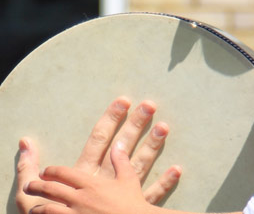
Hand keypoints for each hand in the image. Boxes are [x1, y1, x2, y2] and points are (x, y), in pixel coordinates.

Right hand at [16, 97, 181, 212]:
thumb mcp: (30, 194)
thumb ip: (29, 169)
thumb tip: (26, 141)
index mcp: (83, 173)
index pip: (99, 138)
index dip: (111, 118)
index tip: (124, 100)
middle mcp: (104, 180)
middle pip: (123, 147)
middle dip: (136, 125)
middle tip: (150, 105)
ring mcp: (118, 195)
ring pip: (139, 167)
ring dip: (152, 147)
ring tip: (164, 127)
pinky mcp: (130, 209)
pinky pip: (150, 196)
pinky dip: (164, 184)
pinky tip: (177, 169)